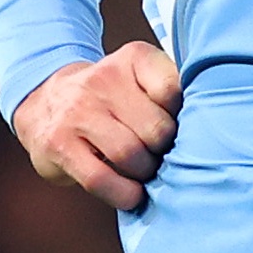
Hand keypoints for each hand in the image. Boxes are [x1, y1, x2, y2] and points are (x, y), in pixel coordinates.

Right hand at [12, 41, 182, 210]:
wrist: (44, 102)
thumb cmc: (108, 97)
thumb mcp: (139, 77)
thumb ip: (170, 90)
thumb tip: (207, 125)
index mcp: (133, 58)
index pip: (173, 90)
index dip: (182, 117)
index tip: (178, 125)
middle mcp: (103, 79)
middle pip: (156, 129)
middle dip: (165, 151)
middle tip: (162, 155)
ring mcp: (78, 112)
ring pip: (130, 155)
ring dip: (145, 173)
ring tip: (145, 171)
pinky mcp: (59, 145)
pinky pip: (100, 179)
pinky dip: (123, 193)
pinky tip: (131, 193)